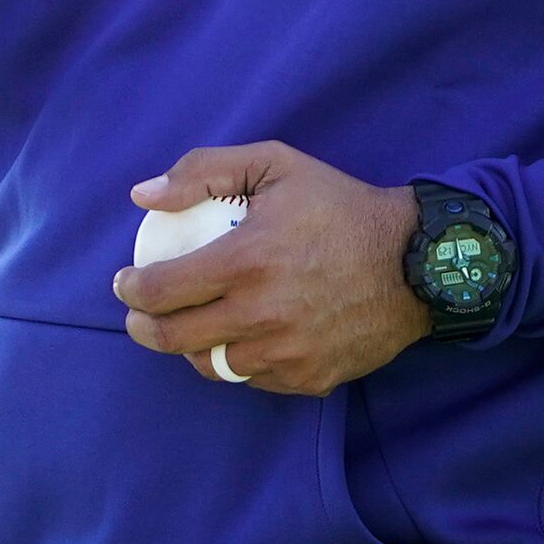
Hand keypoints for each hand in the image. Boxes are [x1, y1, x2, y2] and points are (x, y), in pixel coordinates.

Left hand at [111, 142, 428, 396]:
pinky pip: (254, 379)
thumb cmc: (339, 206)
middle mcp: (262, 315)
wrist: (417, 262)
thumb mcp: (275, 164)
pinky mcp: (310, 379)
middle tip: (138, 315)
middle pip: (175, 338)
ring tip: (189, 326)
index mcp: (246, 262)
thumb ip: (203, 171)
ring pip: (212, 365)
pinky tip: (238, 338)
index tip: (126, 281)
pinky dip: (238, 360)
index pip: (162, 290)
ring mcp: (287, 353)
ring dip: (190, 348)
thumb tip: (143, 197)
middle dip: (143, 328)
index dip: (132, 289)